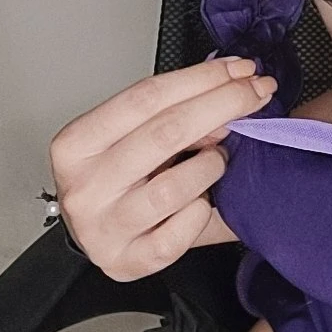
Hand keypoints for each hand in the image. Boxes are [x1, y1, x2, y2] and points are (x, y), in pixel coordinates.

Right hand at [47, 57, 276, 280]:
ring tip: (218, 159)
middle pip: (165, 133)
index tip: (239, 68)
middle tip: (256, 93)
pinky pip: (179, 234)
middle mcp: (83, 187)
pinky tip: (203, 200)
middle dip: (223, 105)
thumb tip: (228, 89)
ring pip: (173, 188)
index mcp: (75, 145)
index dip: (201, 78)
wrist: (105, 233)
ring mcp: (102, 228)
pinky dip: (200, 213)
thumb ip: (172, 111)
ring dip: (211, 164)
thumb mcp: (135, 135)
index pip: (146, 97)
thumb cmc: (122, 179)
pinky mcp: (126, 262)